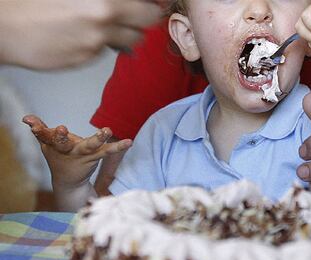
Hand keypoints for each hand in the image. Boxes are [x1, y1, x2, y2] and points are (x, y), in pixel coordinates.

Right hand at [0, 0, 162, 69]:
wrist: (5, 25)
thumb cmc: (35, 2)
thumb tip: (129, 1)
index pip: (148, 3)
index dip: (151, 3)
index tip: (151, 4)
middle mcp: (104, 14)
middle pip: (149, 19)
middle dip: (145, 17)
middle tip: (137, 13)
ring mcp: (98, 39)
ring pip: (133, 40)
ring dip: (128, 32)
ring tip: (108, 24)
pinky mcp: (88, 57)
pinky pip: (108, 50)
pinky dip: (104, 44)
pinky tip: (86, 35)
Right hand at [22, 115, 131, 189]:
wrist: (69, 182)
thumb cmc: (59, 156)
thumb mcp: (48, 143)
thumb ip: (41, 129)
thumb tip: (26, 117)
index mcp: (54, 145)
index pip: (44, 136)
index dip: (38, 130)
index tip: (32, 123)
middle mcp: (67, 151)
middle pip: (63, 143)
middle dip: (61, 136)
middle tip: (61, 128)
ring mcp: (82, 155)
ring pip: (90, 146)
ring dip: (98, 138)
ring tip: (107, 129)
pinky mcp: (96, 157)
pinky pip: (108, 151)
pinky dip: (119, 147)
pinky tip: (129, 142)